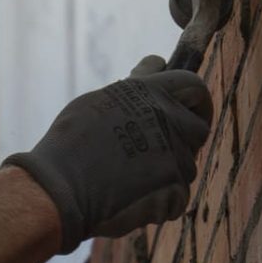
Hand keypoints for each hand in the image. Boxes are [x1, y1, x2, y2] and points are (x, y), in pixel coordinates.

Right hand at [3, 55, 213, 252]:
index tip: (188, 108)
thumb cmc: (71, 142)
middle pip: (199, 127)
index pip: (194, 85)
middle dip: (184, 138)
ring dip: (168, 170)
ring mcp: (175, 155)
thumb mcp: (100, 101)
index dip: (195, 99)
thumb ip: (135, 86)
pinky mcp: (175, 187)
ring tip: (132, 177)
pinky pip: (178, 193)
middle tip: (162, 147)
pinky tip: (132, 198)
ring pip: (186, 163)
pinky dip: (161, 198)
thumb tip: (156, 64)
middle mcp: (167, 119)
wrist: (61, 188)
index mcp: (150, 92)